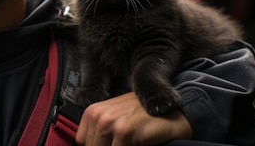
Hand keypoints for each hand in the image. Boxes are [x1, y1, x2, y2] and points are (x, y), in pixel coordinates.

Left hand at [75, 92, 191, 145]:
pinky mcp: (125, 132)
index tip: (109, 144)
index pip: (82, 142)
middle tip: (124, 143)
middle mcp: (99, 115)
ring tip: (130, 143)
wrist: (172, 113)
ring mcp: (111, 122)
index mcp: (93, 112)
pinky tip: (138, 144)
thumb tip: (90, 145)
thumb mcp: (116, 120)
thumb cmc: (145, 117)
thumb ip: (101, 133)